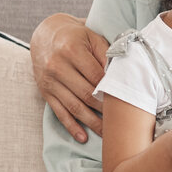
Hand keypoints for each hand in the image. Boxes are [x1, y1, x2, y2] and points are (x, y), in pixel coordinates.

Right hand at [32, 13, 109, 142]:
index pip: (96, 76)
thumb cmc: (76, 37)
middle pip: (86, 93)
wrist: (46, 34)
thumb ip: (106, 54)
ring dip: (92, 122)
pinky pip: (59, 112)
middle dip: (104, 109)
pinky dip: (71, 126)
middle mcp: (57, 66)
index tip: (126, 101)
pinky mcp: (45, 92)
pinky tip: (83, 137)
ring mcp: (49, 81)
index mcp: (71, 50)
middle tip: (122, 121)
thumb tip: (120, 75)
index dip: (111, 89)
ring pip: (74, 106)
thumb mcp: (92, 37)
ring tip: (108, 134)